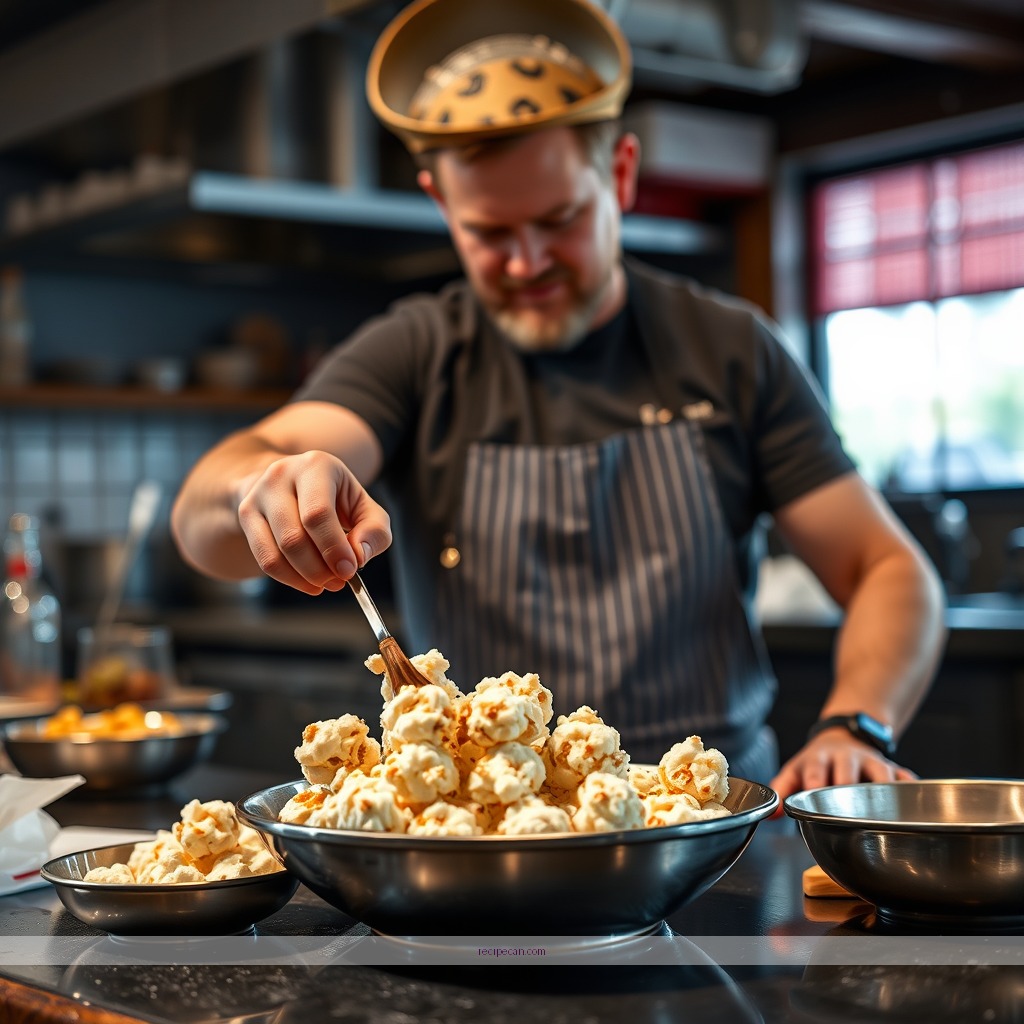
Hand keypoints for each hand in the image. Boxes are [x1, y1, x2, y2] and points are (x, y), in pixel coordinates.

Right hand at [237, 450, 392, 594]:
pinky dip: (289, 579)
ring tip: (326, 583)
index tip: (349, 570)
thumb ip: (374, 531)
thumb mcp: (364, 506)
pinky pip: (264, 559)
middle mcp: (281, 475)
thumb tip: (359, 555)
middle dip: (320, 568)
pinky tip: (307, 582)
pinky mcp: (246, 514)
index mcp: (316, 466)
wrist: (293, 482)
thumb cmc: (335, 497)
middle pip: (294, 537)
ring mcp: (258, 495)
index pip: (318, 513)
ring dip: (305, 577)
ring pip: (276, 552)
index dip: (333, 548)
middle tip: (339, 581)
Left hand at [768, 730, 915, 816]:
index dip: (815, 782)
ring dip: (883, 791)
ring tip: (886, 814)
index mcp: (820, 758)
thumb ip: (781, 790)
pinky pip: (907, 778)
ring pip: (881, 775)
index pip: (815, 770)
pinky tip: (915, 807)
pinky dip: (912, 790)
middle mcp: (847, 758)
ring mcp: (873, 762)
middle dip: (848, 789)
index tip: (814, 794)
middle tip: (850, 812)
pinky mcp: (894, 769)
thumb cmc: (816, 762)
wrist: (842, 735)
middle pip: (848, 773)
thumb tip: (771, 815)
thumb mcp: (794, 770)